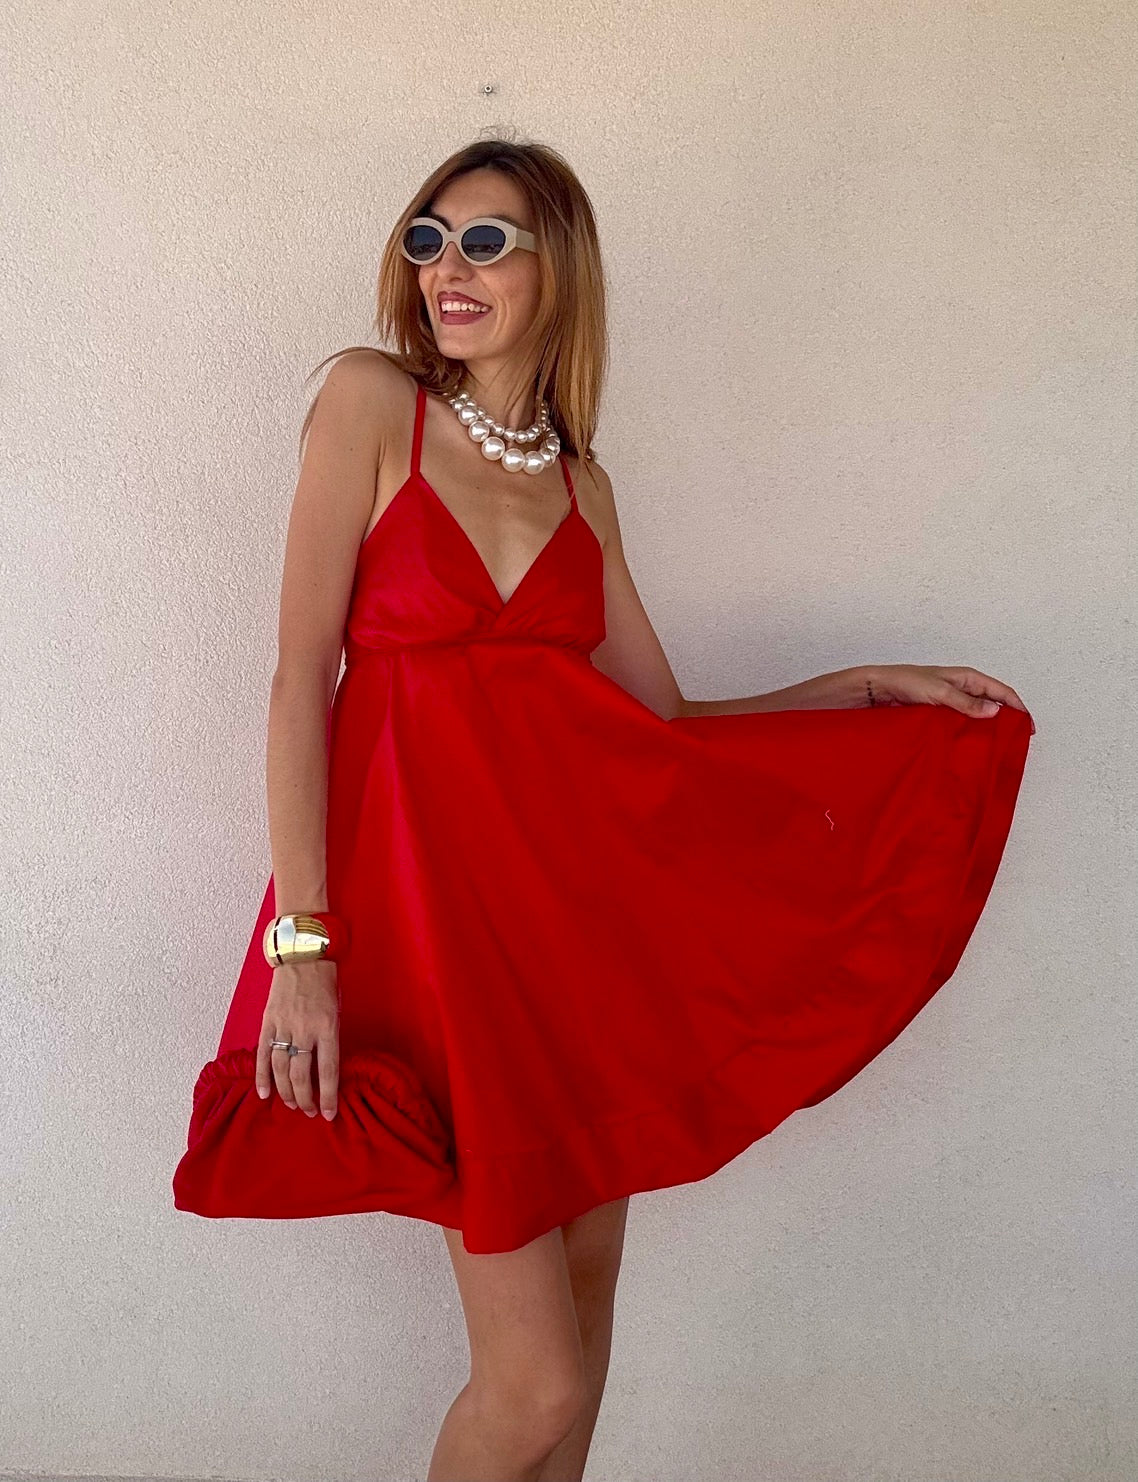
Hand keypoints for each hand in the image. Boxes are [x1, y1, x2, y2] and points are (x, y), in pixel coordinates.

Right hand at [256, 959, 340, 1119]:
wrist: (302, 957)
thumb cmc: (325, 984)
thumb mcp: (336, 1011)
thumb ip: (329, 1039)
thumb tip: (325, 1070)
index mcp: (327, 1027)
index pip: (328, 1070)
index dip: (328, 1096)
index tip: (330, 1114)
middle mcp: (305, 1030)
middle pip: (302, 1075)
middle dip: (305, 1099)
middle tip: (310, 1112)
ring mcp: (283, 1027)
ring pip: (281, 1069)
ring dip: (286, 1092)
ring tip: (292, 1105)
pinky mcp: (268, 1023)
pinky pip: (263, 1055)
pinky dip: (262, 1076)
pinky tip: (264, 1094)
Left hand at [862, 664, 1035, 734]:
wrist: (879, 689)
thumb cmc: (906, 682)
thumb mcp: (939, 692)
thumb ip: (966, 702)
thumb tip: (995, 711)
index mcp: (968, 677)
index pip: (1002, 692)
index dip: (1018, 708)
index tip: (1027, 727)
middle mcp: (963, 688)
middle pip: (993, 703)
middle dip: (1007, 719)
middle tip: (1015, 741)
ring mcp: (953, 701)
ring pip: (978, 714)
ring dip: (988, 727)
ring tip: (997, 746)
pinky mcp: (941, 713)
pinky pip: (963, 722)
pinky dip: (971, 731)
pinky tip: (973, 745)